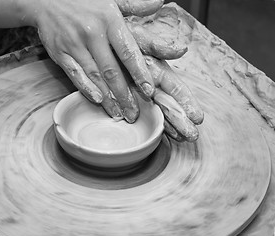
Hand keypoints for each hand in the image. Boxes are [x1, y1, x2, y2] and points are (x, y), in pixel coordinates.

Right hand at [31, 0, 164, 122]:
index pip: (128, 52)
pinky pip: (75, 74)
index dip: (139, 73)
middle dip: (124, 95)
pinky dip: (86, 89)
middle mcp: (93, 34)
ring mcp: (75, 45)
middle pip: (112, 71)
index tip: (148, 91)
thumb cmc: (83, 0)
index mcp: (109, 20)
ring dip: (108, 98)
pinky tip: (97, 100)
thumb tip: (159, 2)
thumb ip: (135, 5)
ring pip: (95, 76)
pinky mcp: (60, 53)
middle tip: (133, 114)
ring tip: (119, 114)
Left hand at [124, 6, 203, 141]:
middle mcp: (151, 83)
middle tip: (193, 135)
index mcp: (156, 70)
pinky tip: (164, 135)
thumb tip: (181, 51)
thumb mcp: (137, 39)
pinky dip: (152, 125)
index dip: (187, 102)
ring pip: (158, 112)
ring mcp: (139, 93)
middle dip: (182, 119)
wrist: (96, 43)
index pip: (176, 88)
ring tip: (184, 138)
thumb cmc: (117, 39)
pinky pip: (140, 114)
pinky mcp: (126, 98)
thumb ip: (157, 46)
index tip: (198, 116)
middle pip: (169, 104)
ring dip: (171, 125)